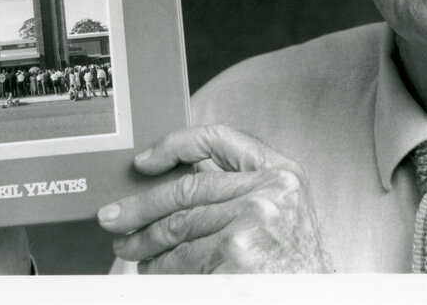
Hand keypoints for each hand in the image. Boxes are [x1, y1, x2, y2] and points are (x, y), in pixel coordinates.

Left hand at [97, 124, 330, 272]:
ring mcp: (254, 219)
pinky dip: (161, 267)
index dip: (176, 144)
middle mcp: (271, 189)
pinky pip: (182, 258)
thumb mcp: (278, 212)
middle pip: (188, 187)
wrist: (312, 301)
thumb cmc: (291, 265)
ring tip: (129, 250)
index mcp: (281, 172)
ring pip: (179, 225)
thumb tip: (169, 184)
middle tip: (114, 217)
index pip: (220, 138)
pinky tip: (153, 271)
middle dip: (142, 204)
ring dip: (145, 241)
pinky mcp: (236, 251)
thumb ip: (238, 189)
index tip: (145, 160)